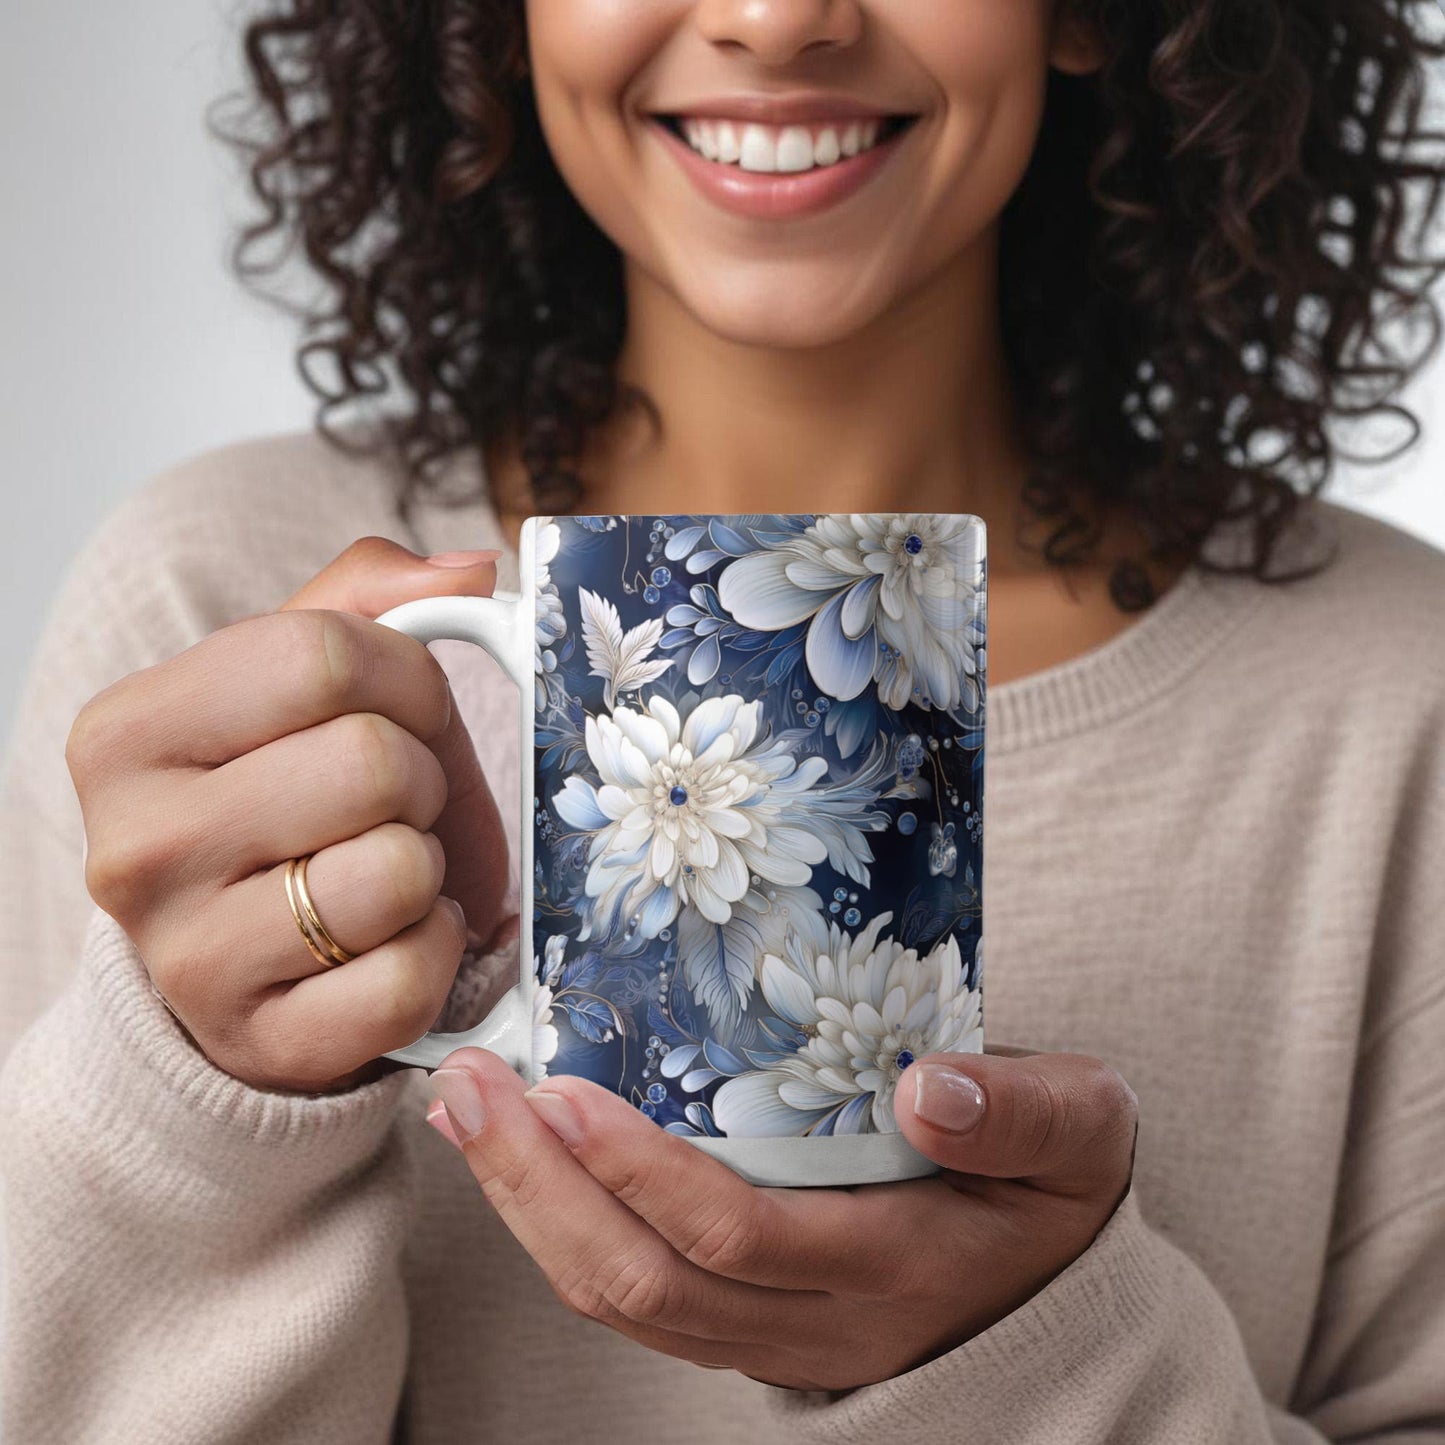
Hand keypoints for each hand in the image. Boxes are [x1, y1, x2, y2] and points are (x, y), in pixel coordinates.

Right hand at [66, 536, 510, 1093]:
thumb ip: (370, 599)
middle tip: (390, 805)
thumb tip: (471, 570)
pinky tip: (389, 942)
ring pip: (398, 873)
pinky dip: (435, 952)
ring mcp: (189, 960)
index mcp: (128, 731)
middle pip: (373, 763)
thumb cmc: (282, 794)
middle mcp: (134, 847)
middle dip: (418, 778)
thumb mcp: (292, 681)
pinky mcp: (263, 1043)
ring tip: (381, 871)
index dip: (406, 678)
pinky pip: (411, 979)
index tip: (403, 709)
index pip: (325, 654)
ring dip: (426, 867)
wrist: (239, 953)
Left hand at [424, 1043, 1137, 1390]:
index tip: (565, 1090)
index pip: (740, 1237)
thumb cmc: (1052, 1191)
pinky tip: (523, 1160)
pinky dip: (561, 1230)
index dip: (642, 1172)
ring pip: (624, 1302)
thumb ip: (1020, 1113)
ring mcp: (773, 1339)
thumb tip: (924, 1088)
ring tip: (470, 1110)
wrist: (1054, 1293)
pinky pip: (635, 1299)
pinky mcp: (746, 1328)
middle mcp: (818, 1322)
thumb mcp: (1079, 1132)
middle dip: (541, 1187)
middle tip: (471, 1087)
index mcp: (896, 1264)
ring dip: (531, 1208)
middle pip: (647, 1283)